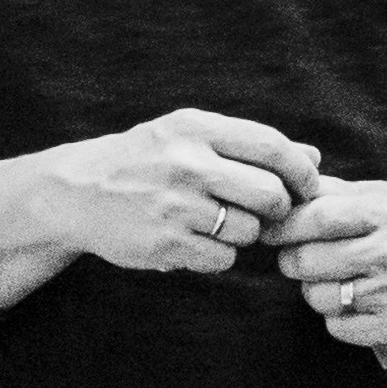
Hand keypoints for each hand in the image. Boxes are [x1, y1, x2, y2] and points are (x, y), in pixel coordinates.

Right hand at [0, 108, 322, 306]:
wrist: (72, 192)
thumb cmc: (145, 161)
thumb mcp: (188, 137)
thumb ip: (250, 146)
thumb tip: (314, 156)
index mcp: (195, 129)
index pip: (273, 147)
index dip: (302, 172)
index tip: (309, 187)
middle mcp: (185, 163)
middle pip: (270, 195)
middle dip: (277, 208)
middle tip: (264, 211)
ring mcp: (173, 205)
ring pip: (248, 230)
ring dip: (244, 233)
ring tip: (215, 222)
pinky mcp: (164, 243)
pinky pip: (223, 258)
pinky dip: (218, 255)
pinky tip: (194, 241)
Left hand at [265, 177, 386, 353]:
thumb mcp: (374, 196)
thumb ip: (327, 191)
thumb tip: (280, 191)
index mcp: (382, 213)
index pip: (313, 218)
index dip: (282, 227)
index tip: (274, 232)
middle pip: (305, 262)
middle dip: (294, 260)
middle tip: (307, 258)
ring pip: (316, 297)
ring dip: (318, 290)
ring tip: (339, 280)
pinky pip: (336, 326)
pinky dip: (339, 317)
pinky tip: (358, 303)